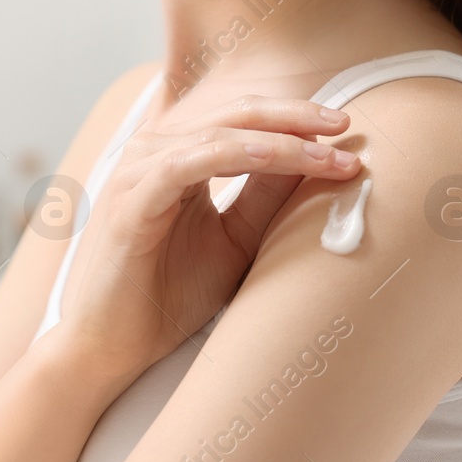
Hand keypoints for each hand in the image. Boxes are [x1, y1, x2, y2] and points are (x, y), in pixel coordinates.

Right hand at [57, 92, 360, 383]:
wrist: (114, 347)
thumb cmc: (170, 295)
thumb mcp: (237, 240)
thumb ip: (267, 197)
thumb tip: (318, 157)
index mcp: (179, 154)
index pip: (245, 119)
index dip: (296, 120)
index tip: (346, 132)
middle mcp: (155, 150)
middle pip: (236, 113)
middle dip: (296, 118)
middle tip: (345, 125)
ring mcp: (138, 171)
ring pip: (221, 136)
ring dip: (280, 142)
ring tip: (326, 154)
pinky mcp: (131, 200)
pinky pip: (189, 164)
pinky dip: (237, 156)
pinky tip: (276, 158)